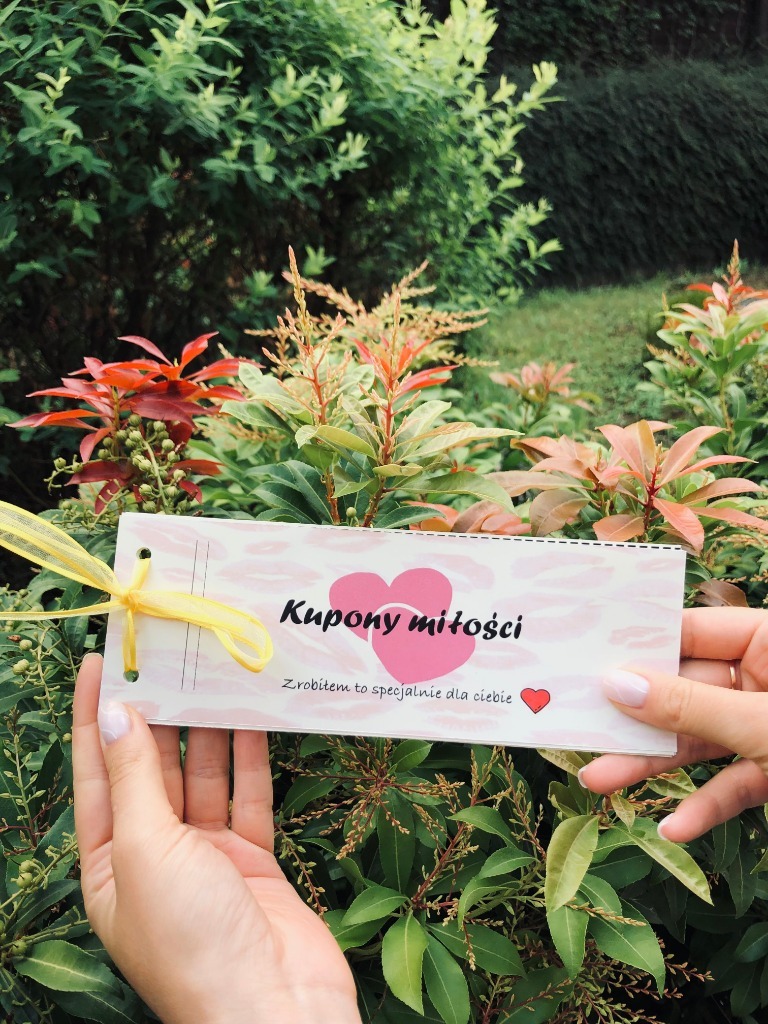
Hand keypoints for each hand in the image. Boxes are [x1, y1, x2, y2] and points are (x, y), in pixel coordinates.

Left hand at [73, 654, 360, 1023]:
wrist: (273, 1007)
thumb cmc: (190, 939)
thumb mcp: (145, 849)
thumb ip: (135, 778)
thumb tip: (115, 713)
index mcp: (108, 861)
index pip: (96, 770)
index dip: (94, 714)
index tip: (101, 660)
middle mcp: (153, 855)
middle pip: (150, 768)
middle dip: (156, 714)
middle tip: (168, 656)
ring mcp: (205, 857)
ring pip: (202, 777)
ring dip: (206, 729)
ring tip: (211, 674)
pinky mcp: (252, 859)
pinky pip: (248, 797)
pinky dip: (250, 759)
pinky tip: (252, 718)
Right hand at [579, 607, 767, 842]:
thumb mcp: (763, 721)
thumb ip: (691, 707)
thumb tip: (617, 685)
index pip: (690, 633)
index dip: (638, 646)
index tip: (584, 657)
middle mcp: (763, 679)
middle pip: (684, 693)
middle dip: (633, 718)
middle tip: (580, 725)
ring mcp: (765, 728)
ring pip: (698, 742)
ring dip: (652, 765)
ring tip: (600, 782)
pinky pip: (731, 785)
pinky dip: (704, 807)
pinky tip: (673, 827)